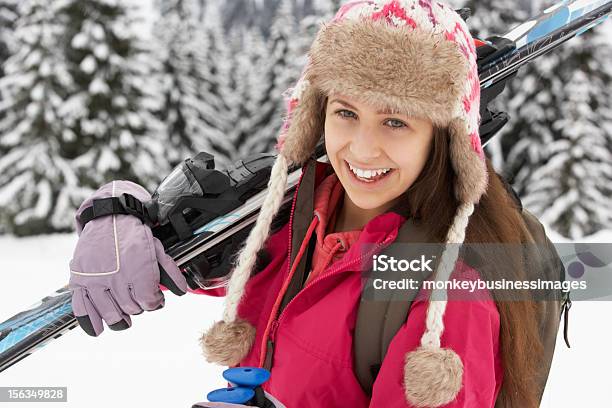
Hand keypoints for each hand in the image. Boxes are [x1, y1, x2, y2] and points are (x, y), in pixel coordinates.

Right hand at [69, 180, 187, 335]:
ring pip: (110, 314)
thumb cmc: (134, 235)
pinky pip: (83, 309)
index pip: (148, 302)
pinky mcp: (79, 281)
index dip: (155, 303)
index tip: (155, 299)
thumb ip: (171, 272)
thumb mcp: (157, 249)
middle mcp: (116, 277)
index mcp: (137, 269)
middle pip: (131, 309)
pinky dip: (90, 322)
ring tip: (124, 317)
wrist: (109, 218)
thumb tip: (181, 291)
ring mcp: (95, 280)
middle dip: (139, 307)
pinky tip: (97, 329)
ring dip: (120, 319)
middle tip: (139, 300)